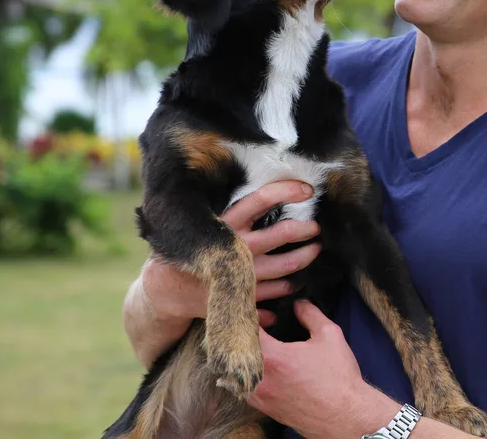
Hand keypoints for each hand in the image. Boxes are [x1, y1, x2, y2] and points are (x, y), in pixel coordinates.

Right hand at [140, 181, 321, 327]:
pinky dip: (292, 284)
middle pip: (284, 232)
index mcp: (227, 223)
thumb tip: (273, 193)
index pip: (262, 198)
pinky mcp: (246, 297)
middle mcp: (238, 246)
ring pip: (288, 263)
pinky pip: (279, 290)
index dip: (288, 190)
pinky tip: (297, 278)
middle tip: (316, 226)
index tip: (308, 189)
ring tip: (315, 249)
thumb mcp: (211, 224)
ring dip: (307, 256)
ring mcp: (244, 273)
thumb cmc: (196, 248)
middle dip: (307, 228)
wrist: (169, 289)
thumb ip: (239, 213)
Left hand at [247, 300, 398, 438]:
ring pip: (240, 368)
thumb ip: (310, 314)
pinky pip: (247, 385)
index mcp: (273, 358)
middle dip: (252, 333)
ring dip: (250, 353)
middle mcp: (260, 379)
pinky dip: (253, 371)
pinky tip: (272, 367)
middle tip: (270, 328)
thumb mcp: (329, 335)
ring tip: (270, 346)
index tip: (269, 316)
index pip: (248, 328)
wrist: (344, 416)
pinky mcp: (263, 408)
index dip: (257, 316)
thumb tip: (299, 304)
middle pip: (238, 348)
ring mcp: (259, 396)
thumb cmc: (338, 379)